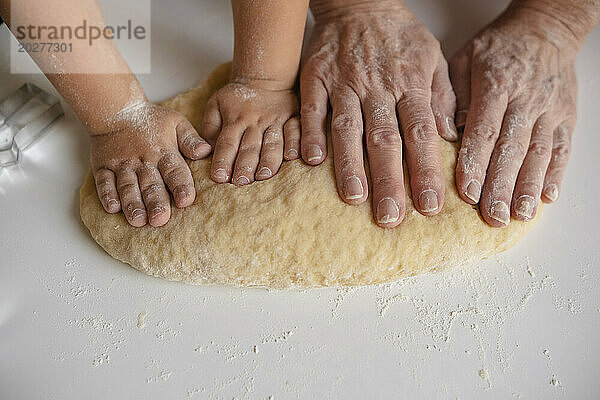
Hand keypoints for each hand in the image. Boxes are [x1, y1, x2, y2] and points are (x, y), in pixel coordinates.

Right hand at [90, 103, 210, 226]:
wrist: (116, 111)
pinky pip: (104, 182)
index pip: (174, 170)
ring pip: (127, 186)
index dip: (181, 185)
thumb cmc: (152, 121)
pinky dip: (107, 194)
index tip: (186, 200)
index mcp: (164, 151)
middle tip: (161, 219)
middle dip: (156, 202)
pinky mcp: (103, 167)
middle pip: (150, 184)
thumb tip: (206, 151)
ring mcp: (122, 165)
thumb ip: (191, 140)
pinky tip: (113, 208)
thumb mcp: (176, 123)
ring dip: (133, 203)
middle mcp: (143, 160)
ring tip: (138, 220)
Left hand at [202, 83, 300, 185]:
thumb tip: (206, 150)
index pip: (227, 143)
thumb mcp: (215, 104)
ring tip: (263, 176)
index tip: (219, 177)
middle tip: (241, 182)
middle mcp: (255, 121)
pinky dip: (295, 144)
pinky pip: (295, 131)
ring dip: (268, 160)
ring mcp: (275, 120)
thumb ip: (210, 127)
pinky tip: (292, 157)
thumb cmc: (237, 97)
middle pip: (250, 146)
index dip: (223, 160)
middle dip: (245, 165)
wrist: (265, 77)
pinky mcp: (292, 118)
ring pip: (272, 143)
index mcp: (235, 119)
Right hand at [300, 3, 456, 227]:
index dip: (426, 171)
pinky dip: (312, 133)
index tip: (430, 205)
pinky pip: (313, 108)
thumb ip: (442, 97)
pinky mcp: (316, 78)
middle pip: (385, 139)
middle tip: (391, 217)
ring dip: (350, 165)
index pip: (421, 134)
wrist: (360, 2)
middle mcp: (378, 87)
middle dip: (389, 181)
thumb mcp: (433, 57)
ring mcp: (344, 83)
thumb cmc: (399, 35)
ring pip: (348, 129)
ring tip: (354, 198)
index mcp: (410, 84)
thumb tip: (450, 137)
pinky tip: (312, 161)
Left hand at [450, 7, 578, 226]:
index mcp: (497, 84)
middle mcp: (526, 99)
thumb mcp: (463, 59)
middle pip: (512, 148)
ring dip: (528, 187)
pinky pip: (562, 148)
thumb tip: (446, 133)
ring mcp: (550, 109)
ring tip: (518, 215)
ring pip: (539, 153)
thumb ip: (452, 95)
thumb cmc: (497, 48)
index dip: (476, 163)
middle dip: (501, 186)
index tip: (467, 193)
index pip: (484, 130)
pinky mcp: (567, 116)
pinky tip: (546, 197)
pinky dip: (555, 174)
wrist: (545, 30)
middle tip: (492, 216)